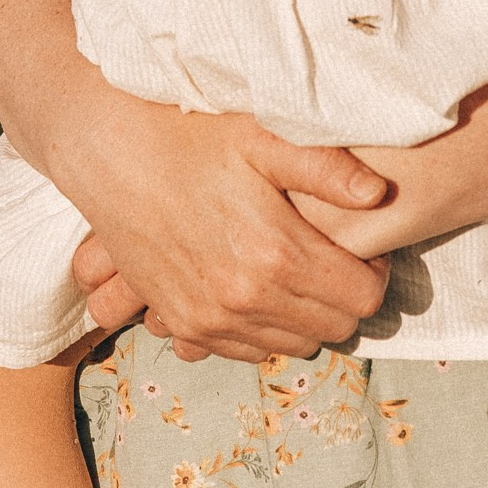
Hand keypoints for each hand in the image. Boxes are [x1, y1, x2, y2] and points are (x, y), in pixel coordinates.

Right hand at [59, 103, 390, 360]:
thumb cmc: (187, 137)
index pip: (363, 297)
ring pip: (294, 344)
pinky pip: (247, 350)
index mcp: (275, 252)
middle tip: (331, 257)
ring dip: (305, 315)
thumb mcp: (259, 137)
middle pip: (335, 328)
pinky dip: (262, 328)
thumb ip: (323, 168)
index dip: (373, 272)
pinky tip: (254, 286)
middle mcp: (246, 298)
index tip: (361, 247)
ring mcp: (212, 318)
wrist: (108, 154)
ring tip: (292, 269)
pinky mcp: (185, 324)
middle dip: (343, 296)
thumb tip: (379, 192)